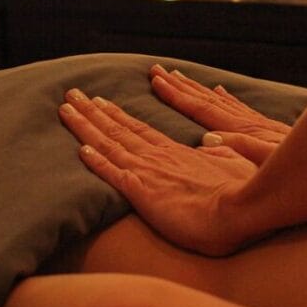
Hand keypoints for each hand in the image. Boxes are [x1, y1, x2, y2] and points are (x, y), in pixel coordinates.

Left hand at [59, 89, 253, 255]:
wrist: (238, 211)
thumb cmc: (240, 192)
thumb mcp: (233, 165)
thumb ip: (220, 152)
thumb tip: (213, 143)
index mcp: (178, 151)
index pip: (140, 128)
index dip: (117, 115)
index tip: (100, 101)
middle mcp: (158, 157)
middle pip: (118, 129)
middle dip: (92, 111)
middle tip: (72, 94)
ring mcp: (148, 172)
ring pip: (109, 144)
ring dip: (85, 126)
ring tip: (66, 109)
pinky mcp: (141, 192)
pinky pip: (111, 174)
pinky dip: (94, 160)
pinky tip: (79, 150)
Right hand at [149, 65, 290, 164]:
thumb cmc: (306, 170)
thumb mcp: (273, 161)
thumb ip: (243, 147)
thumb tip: (208, 138)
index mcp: (243, 130)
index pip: (202, 109)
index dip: (177, 96)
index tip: (156, 81)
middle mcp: (247, 123)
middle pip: (206, 99)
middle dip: (181, 87)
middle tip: (158, 71)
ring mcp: (257, 123)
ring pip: (220, 101)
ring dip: (198, 89)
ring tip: (179, 76)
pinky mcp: (268, 128)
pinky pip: (238, 108)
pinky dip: (225, 98)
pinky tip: (219, 90)